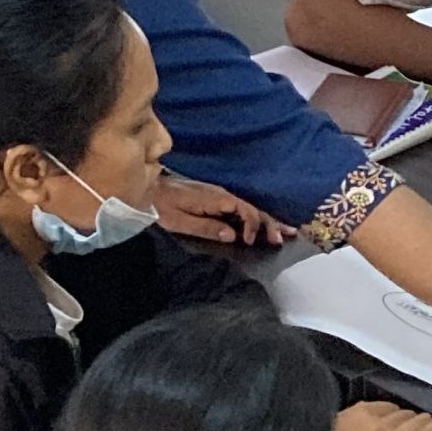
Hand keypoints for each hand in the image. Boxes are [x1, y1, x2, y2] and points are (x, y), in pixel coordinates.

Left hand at [154, 173, 292, 245]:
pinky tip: (264, 224)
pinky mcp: (215, 199)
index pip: (243, 210)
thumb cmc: (159, 206)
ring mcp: (219, 196)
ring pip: (249, 208)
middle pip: (252, 208)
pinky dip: (255, 218)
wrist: (145, 188)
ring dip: (267, 221)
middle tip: (281, 240)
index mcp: (214, 199)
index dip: (251, 226)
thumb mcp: (178, 221)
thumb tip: (232, 235)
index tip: (249, 242)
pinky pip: (240, 209)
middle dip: (268, 224)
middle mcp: (221, 195)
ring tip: (285, 232)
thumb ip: (206, 227)